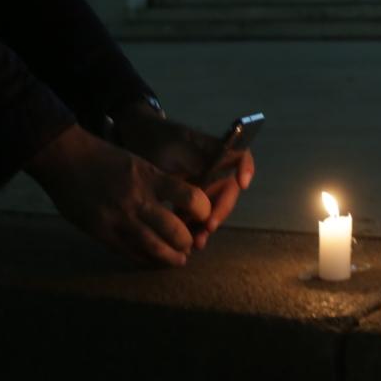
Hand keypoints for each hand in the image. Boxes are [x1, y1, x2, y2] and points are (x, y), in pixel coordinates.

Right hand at [27, 122, 211, 266]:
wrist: (65, 158)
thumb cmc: (105, 158)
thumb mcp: (139, 163)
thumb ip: (158, 183)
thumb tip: (180, 206)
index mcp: (150, 177)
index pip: (190, 197)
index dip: (203, 211)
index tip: (203, 216)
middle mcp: (138, 199)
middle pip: (174, 230)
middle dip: (186, 242)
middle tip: (189, 245)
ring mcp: (118, 218)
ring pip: (154, 248)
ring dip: (170, 259)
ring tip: (178, 260)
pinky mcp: (101, 232)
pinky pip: (129, 254)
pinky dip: (145, 261)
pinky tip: (152, 262)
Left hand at [111, 107, 254, 249]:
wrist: (133, 138)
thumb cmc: (152, 140)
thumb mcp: (167, 151)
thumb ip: (185, 169)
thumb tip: (198, 192)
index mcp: (212, 150)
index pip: (240, 155)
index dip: (246, 167)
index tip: (242, 184)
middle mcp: (213, 168)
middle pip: (228, 189)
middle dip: (221, 210)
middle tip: (208, 226)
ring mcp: (202, 183)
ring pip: (213, 206)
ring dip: (208, 224)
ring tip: (197, 242)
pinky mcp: (189, 197)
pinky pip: (197, 213)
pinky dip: (194, 227)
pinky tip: (187, 242)